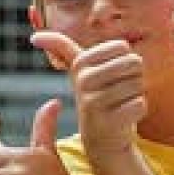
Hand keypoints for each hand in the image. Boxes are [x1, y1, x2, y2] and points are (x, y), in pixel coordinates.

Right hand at [32, 30, 145, 156]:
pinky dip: (138, 110)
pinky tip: (124, 117)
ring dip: (136, 94)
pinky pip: (140, 104)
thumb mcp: (78, 70)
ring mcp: (94, 103)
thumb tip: (34, 37)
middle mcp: (83, 81)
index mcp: (80, 63)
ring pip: (138, 84)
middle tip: (119, 91)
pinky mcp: (109, 121)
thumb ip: (60, 48)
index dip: (124, 59)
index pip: (122, 46)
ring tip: (120, 104)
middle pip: (134, 63)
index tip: (111, 74)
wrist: (101, 137)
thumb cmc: (97, 95)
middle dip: (134, 76)